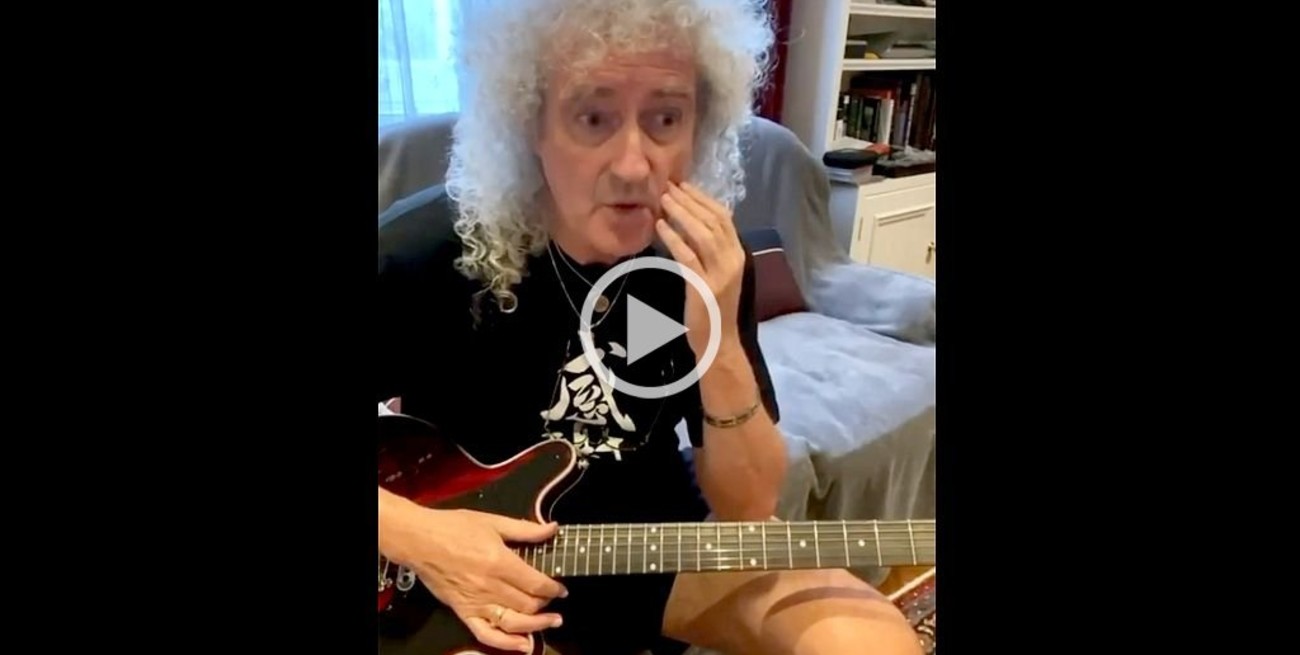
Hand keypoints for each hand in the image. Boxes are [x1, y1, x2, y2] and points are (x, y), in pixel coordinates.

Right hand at [380, 504, 566, 652]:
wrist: (419, 540)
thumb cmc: (454, 527)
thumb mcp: (492, 521)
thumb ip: (525, 529)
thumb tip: (552, 529)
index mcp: (500, 562)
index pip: (536, 583)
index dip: (554, 588)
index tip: (561, 588)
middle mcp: (490, 586)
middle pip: (528, 604)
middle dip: (547, 604)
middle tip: (555, 601)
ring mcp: (476, 602)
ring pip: (513, 622)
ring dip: (537, 626)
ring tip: (552, 623)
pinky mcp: (463, 612)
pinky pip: (486, 634)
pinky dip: (506, 643)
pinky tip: (522, 644)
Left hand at [656, 181, 743, 357]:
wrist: (719, 344)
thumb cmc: (714, 310)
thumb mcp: (719, 274)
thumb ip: (711, 251)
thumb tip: (693, 222)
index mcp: (739, 254)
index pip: (724, 218)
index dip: (704, 199)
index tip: (685, 185)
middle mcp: (733, 260)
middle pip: (713, 221)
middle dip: (690, 201)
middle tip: (669, 186)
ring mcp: (720, 274)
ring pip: (702, 235)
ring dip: (681, 214)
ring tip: (663, 200)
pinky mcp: (704, 287)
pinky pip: (687, 256)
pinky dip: (673, 239)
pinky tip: (660, 227)